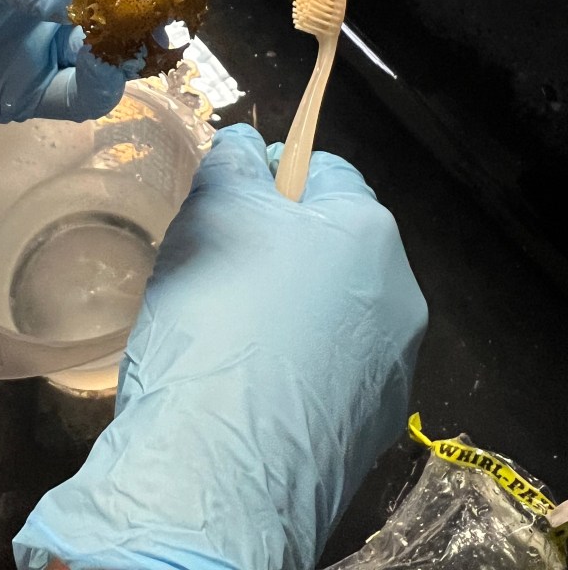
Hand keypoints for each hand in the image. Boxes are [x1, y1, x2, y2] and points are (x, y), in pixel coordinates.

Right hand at [13, 124, 427, 569]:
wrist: (217, 468)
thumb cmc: (218, 313)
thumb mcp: (213, 211)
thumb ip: (233, 161)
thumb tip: (248, 144)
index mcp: (370, 232)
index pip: (325, 170)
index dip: (272, 174)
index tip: (230, 200)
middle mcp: (400, 296)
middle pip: (332, 241)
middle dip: (280, 241)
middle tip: (219, 265)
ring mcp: (392, 367)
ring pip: (333, 307)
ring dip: (290, 302)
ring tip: (230, 329)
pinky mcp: (371, 424)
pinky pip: (330, 367)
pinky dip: (296, 360)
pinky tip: (250, 382)